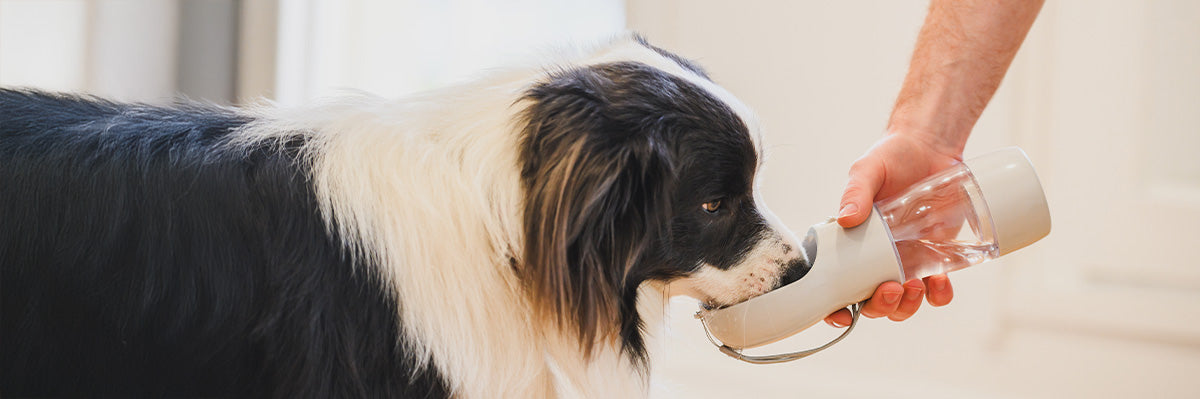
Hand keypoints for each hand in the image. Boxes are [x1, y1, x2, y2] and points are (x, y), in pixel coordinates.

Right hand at [824, 133, 958, 326]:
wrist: (931, 145)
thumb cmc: (891, 155)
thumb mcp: (867, 170)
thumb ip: (855, 192)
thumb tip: (845, 220)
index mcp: (851, 244)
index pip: (836, 286)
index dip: (836, 309)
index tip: (843, 314)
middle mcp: (876, 258)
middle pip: (872, 303)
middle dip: (881, 307)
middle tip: (892, 288)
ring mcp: (906, 260)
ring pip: (903, 303)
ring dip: (907, 306)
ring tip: (916, 286)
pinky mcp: (935, 256)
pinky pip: (936, 289)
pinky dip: (939, 294)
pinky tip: (941, 283)